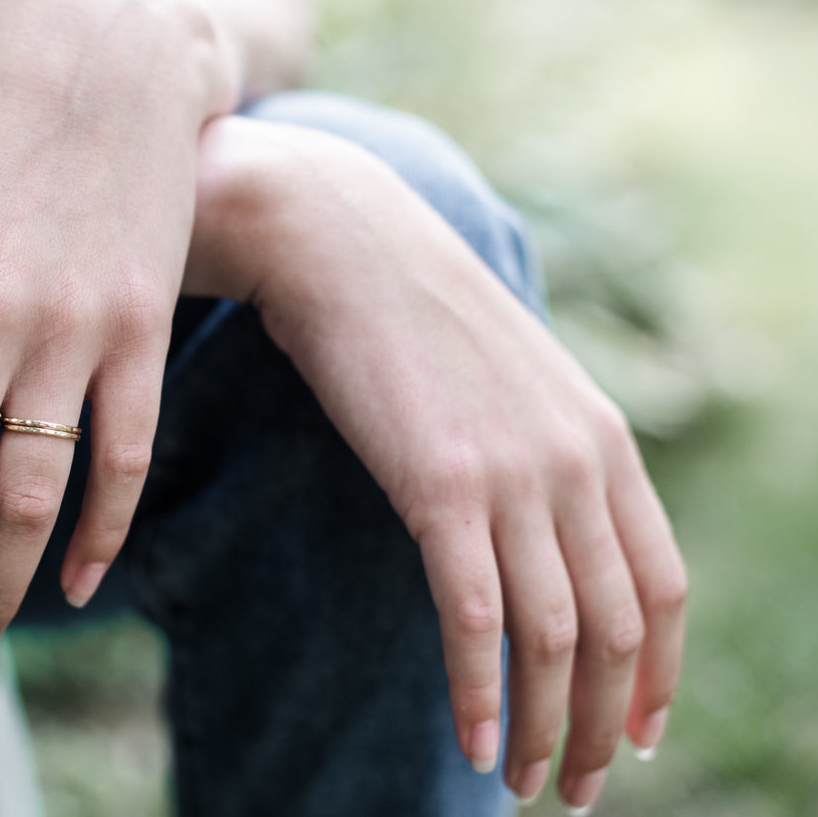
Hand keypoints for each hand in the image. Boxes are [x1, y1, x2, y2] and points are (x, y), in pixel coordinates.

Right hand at [188, 116, 686, 811]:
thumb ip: (542, 450)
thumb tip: (536, 523)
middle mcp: (575, 462)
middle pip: (617, 628)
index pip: (661, 585)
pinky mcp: (438, 484)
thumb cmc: (410, 312)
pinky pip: (473, 616)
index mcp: (602, 440)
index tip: (636, 735)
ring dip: (544, 727)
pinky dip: (479, 693)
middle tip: (578, 791)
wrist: (342, 240)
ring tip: (523, 788)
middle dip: (601, 726)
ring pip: (554, 637)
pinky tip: (472, 742)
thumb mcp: (507, 380)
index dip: (657, 675)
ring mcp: (512, 473)